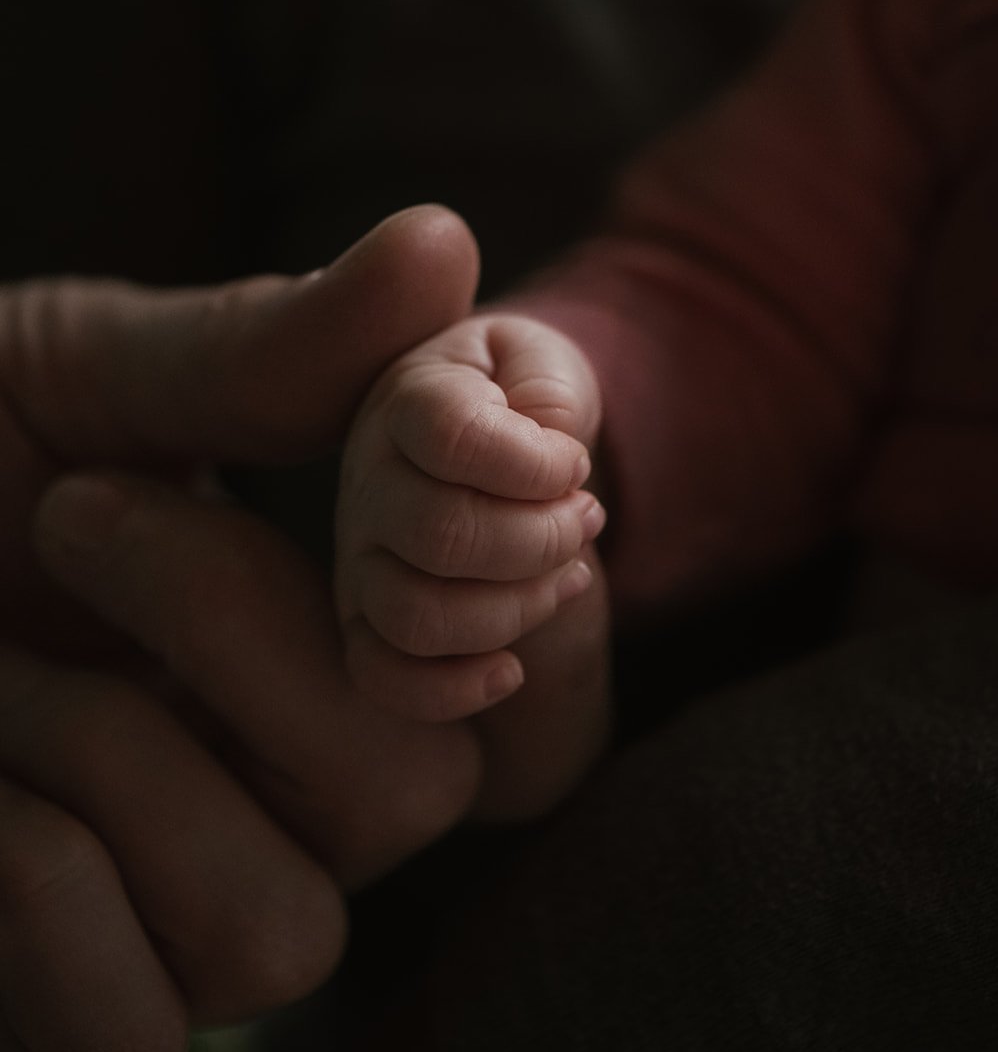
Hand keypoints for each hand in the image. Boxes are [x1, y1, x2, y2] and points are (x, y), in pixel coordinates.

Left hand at [0, 207, 487, 1051]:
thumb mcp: (94, 369)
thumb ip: (273, 345)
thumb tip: (446, 243)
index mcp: (337, 653)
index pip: (538, 705)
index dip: (549, 626)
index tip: (450, 490)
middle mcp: (288, 805)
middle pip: (417, 792)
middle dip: (250, 629)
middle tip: (82, 511)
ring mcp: (178, 925)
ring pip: (284, 932)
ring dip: (114, 751)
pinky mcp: (63, 1018)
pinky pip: (134, 1033)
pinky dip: (39, 898)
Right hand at [335, 311, 612, 818]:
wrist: (478, 444)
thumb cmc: (516, 397)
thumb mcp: (542, 362)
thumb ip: (551, 390)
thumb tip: (552, 456)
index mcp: (407, 400)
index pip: (450, 434)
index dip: (534, 461)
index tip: (574, 462)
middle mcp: (368, 482)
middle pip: (442, 535)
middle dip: (543, 539)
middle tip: (586, 518)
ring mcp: (358, 557)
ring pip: (417, 616)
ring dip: (517, 609)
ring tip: (565, 576)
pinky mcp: (364, 620)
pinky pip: (382, 678)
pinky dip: (453, 690)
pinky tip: (512, 667)